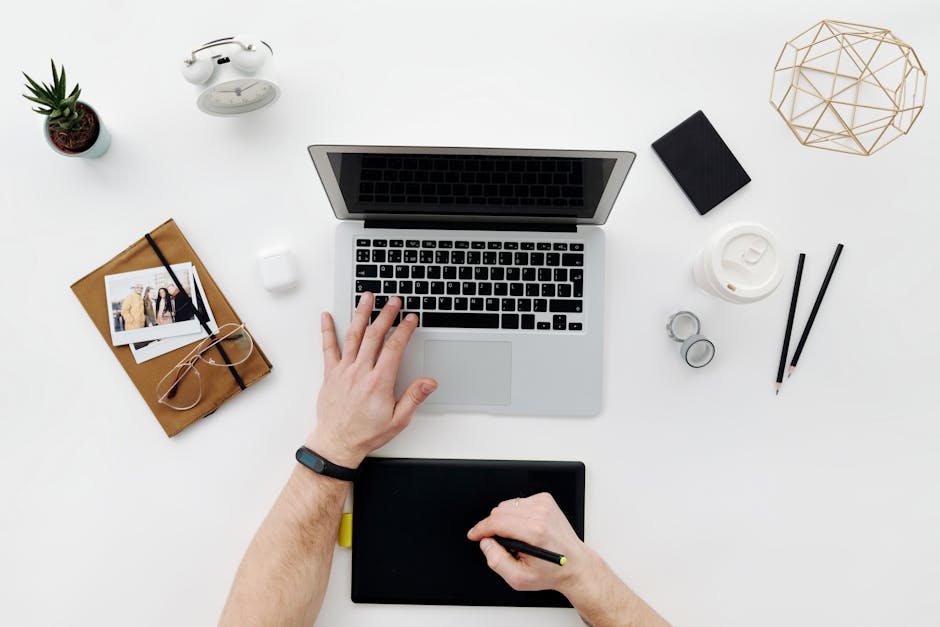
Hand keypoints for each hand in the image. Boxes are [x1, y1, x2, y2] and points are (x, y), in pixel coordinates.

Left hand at [309, 293, 436, 467]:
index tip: (410, 319)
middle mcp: (360, 372)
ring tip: (366, 298)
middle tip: (393, 301)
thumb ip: (414, 397)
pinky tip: (327, 317)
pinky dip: (327, 331)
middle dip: (385, 315)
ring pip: (353, 336)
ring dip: (361, 314)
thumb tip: (429, 382)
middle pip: (375, 335)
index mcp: (379, 382)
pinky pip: (328, 348)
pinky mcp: (330, 374)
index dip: (404, 330)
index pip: (394, 347)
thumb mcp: (398, 420)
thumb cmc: (366, 433)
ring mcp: (343, 371)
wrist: (338, 443)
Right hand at [467, 493, 591, 596]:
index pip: (496, 521)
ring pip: (507, 505)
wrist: (575, 565)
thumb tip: (486, 543)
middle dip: (492, 527)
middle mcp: (540, 514)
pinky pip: (518, 502)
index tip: (474, 534)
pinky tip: (524, 528)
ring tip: (514, 537)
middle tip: (500, 543)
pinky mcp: (546, 500)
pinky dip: (515, 514)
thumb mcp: (519, 578)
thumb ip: (496, 561)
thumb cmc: (551, 572)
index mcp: (535, 532)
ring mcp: (544, 505)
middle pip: (499, 511)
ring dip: (504, 520)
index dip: (480, 529)